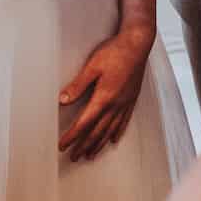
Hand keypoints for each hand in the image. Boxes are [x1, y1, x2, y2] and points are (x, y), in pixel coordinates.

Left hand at [58, 24, 153, 160]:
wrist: (138, 43)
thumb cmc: (115, 52)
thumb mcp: (92, 66)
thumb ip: (77, 85)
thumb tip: (62, 101)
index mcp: (104, 97)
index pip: (84, 123)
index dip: (72, 136)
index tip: (62, 146)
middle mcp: (116, 104)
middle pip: (97, 131)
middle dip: (84, 145)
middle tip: (74, 157)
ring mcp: (125, 103)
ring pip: (111, 130)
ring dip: (99, 144)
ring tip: (90, 154)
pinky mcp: (132, 99)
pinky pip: (124, 122)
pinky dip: (117, 133)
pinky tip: (113, 140)